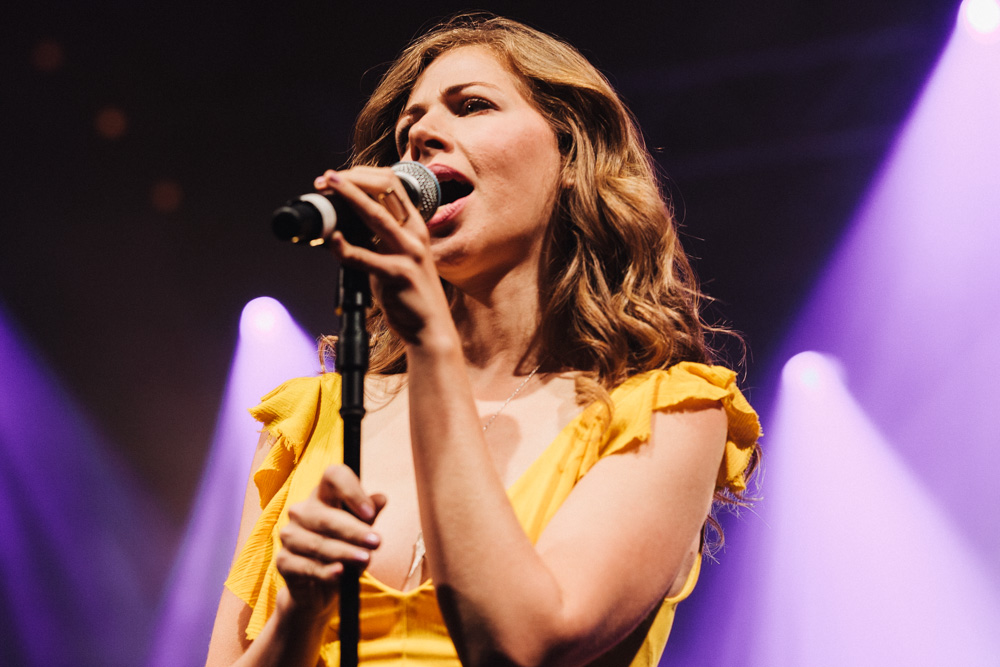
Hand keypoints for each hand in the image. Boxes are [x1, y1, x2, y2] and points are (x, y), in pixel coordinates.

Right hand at [275, 464, 385, 619]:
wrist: (320, 587)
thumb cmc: (343, 549)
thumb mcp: (360, 532)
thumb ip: (369, 516)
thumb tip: (382, 498)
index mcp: (323, 495)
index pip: (333, 477)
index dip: (352, 491)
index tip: (370, 512)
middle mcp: (302, 511)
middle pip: (326, 516)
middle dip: (354, 530)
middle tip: (376, 542)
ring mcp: (290, 535)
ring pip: (317, 543)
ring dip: (344, 552)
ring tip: (365, 559)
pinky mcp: (283, 561)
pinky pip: (306, 566)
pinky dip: (325, 571)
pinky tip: (340, 573)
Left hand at [314, 167, 456, 349]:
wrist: (430, 330)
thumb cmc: (409, 295)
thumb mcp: (396, 259)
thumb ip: (376, 242)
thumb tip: (341, 228)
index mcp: (415, 226)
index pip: (392, 184)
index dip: (362, 175)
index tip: (337, 178)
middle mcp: (415, 234)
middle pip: (385, 190)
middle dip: (352, 178)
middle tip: (325, 179)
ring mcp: (409, 253)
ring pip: (376, 215)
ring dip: (349, 196)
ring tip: (327, 185)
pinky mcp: (399, 275)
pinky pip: (365, 257)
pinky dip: (344, 247)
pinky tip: (332, 240)